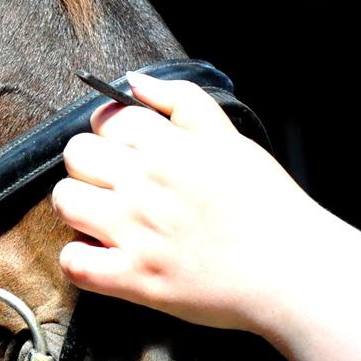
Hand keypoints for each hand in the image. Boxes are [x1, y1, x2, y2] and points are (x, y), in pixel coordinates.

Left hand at [53, 71, 323, 332]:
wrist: (296, 271)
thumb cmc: (267, 204)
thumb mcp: (230, 138)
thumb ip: (181, 101)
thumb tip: (135, 81)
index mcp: (166, 147)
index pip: (106, 120)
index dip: (112, 132)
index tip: (126, 149)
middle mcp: (144, 184)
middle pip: (76, 155)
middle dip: (89, 165)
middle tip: (112, 182)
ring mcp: (135, 232)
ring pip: (64, 201)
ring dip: (77, 207)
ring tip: (102, 216)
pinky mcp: (135, 278)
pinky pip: (74, 262)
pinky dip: (80, 258)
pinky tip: (102, 254)